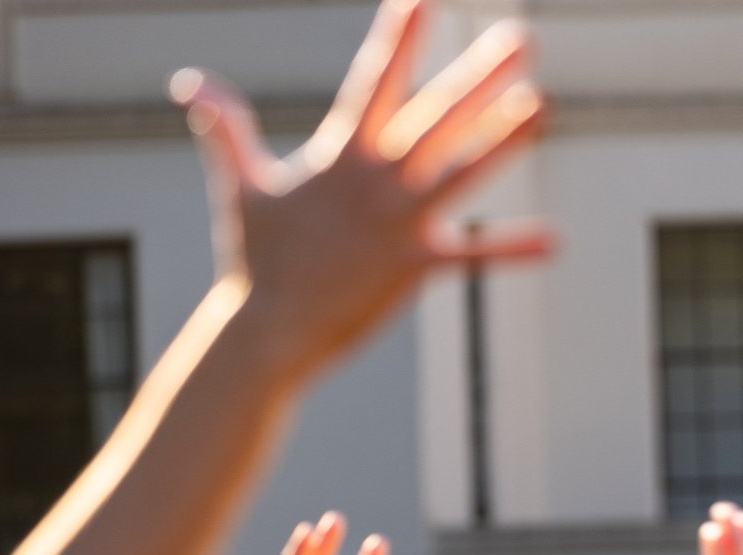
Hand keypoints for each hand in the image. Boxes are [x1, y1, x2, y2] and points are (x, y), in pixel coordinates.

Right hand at [174, 0, 549, 381]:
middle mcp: (376, 180)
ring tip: (544, 104)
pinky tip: (553, 241)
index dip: (400, 37)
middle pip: (438, 115)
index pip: (377, 80)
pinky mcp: (415, 266)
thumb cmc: (256, 259)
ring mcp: (399, 222)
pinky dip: (510, 250)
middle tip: (520, 37)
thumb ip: (226, 129)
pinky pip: (472, 256)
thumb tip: (189, 83)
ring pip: (463, 170)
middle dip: (480, 75)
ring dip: (505, 138)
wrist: (268, 330)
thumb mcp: (241, 185)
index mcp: (341, 154)